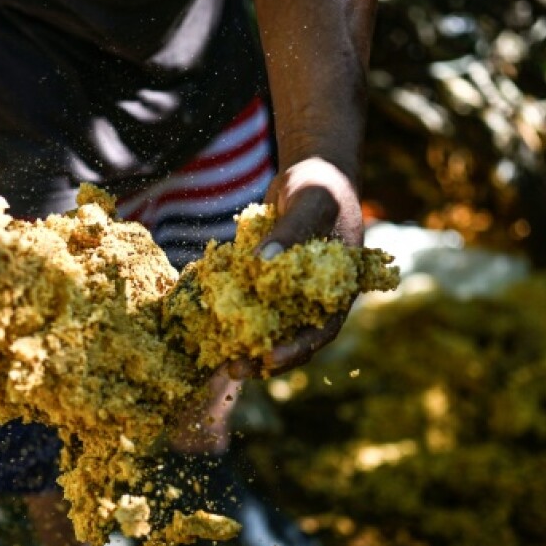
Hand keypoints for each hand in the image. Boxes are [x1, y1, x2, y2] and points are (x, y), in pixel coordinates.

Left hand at [227, 157, 363, 378]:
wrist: (310, 175)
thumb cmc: (320, 185)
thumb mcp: (311, 201)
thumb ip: (292, 230)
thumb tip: (263, 263)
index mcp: (337, 289)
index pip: (321, 330)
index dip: (297, 349)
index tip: (269, 358)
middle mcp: (315, 299)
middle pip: (292, 340)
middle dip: (263, 359)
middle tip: (234, 370)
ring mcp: (291, 293)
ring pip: (269, 328)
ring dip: (245, 346)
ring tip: (218, 360)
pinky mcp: (267, 285)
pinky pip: (249, 305)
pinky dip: (232, 317)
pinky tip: (207, 328)